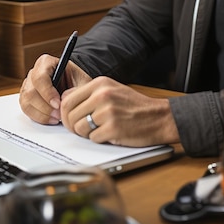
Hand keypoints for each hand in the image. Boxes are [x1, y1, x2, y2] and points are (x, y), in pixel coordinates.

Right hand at [19, 53, 90, 124]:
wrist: (74, 83)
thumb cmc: (77, 79)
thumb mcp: (82, 81)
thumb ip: (77, 88)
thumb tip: (66, 98)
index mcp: (46, 62)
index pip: (39, 77)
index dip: (47, 93)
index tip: (58, 104)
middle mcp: (34, 73)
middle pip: (30, 92)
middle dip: (45, 107)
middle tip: (59, 115)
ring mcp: (28, 85)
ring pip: (26, 102)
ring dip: (41, 113)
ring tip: (57, 118)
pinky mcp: (27, 98)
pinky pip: (26, 109)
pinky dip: (38, 117)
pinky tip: (51, 119)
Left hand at [60, 76, 179, 147]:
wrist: (160, 117)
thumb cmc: (136, 106)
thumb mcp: (112, 91)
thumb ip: (90, 94)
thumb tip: (64, 103)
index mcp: (100, 83)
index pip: (67, 99)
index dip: (65, 113)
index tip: (70, 119)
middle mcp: (102, 95)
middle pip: (69, 115)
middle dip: (73, 126)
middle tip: (82, 130)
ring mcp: (107, 111)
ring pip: (79, 128)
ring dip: (86, 134)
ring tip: (100, 130)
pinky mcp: (113, 128)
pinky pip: (92, 138)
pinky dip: (99, 139)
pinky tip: (111, 134)